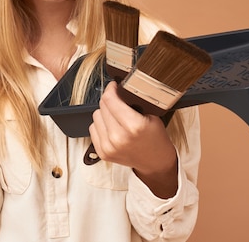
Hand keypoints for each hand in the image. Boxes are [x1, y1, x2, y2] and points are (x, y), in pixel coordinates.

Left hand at [89, 81, 178, 197]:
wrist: (155, 162)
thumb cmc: (155, 138)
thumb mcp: (152, 115)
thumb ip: (134, 102)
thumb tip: (118, 89)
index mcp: (134, 126)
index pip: (110, 99)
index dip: (111, 89)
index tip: (114, 86)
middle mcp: (119, 137)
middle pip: (102, 106)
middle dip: (110, 100)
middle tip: (119, 102)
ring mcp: (109, 147)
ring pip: (96, 116)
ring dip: (105, 113)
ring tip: (117, 117)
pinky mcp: (103, 153)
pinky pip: (93, 128)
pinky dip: (101, 125)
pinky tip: (112, 127)